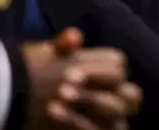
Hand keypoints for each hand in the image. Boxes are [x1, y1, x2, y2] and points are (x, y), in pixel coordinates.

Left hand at [25, 28, 141, 129]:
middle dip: (99, 84)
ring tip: (59, 94)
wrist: (28, 103)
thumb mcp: (52, 58)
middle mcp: (119, 98)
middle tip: (66, 82)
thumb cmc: (46, 78)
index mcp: (111, 74)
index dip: (97, 68)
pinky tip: (52, 111)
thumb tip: (74, 36)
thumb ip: (63, 46)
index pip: (119, 65)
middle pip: (130, 91)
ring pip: (116, 110)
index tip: (68, 71)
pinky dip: (76, 120)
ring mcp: (113, 120)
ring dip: (89, 100)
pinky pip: (98, 129)